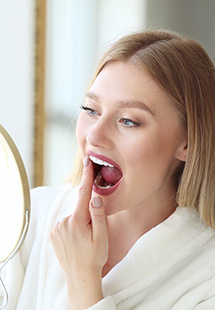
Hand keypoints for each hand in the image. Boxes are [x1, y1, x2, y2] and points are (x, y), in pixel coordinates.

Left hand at [50, 156, 108, 308]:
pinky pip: (66, 223)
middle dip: (88, 213)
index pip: (83, 193)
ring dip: (80, 221)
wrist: (80, 276)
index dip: (86, 176)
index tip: (87, 161)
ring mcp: (57, 228)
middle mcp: (64, 222)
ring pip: (73, 216)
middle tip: (94, 231)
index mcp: (78, 221)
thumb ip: (99, 215)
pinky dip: (73, 226)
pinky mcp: (53, 233)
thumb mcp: (102, 236)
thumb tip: (95, 196)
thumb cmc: (94, 257)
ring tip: (85, 239)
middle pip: (80, 207)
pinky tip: (77, 240)